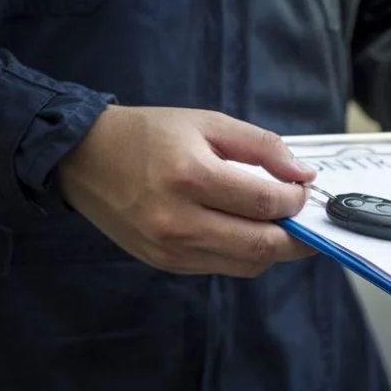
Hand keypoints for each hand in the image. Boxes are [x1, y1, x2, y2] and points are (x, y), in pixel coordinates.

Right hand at [57, 105, 317, 276]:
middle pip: (262, 245)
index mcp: (192, 176)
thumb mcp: (209, 123)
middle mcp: (180, 220)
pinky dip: (244, 254)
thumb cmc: (150, 135)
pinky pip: (223, 268)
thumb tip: (304, 175)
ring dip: (273, 248)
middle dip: (297, 236)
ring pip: (247, 264)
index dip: (296, 199)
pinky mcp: (165, 263)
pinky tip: (245, 230)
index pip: (265, 202)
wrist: (84, 159)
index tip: (302, 188)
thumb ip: (263, 147)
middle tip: (306, 219)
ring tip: (279, 224)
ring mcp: (170, 248)